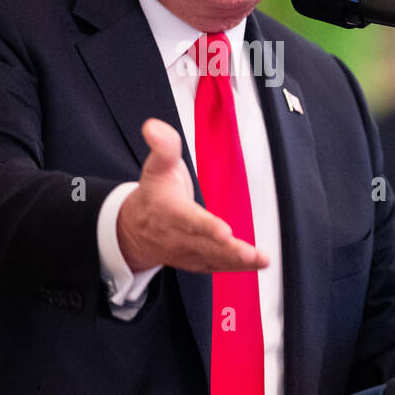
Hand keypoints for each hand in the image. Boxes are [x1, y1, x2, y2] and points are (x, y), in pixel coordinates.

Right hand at [117, 118, 268, 274]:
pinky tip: (257, 264)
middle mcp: (178, 236)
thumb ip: (162, 146)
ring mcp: (187, 252)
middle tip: (251, 253)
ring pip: (213, 259)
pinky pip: (216, 266)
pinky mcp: (195, 261)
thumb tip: (154, 126)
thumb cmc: (153, 194)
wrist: (134, 229)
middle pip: (205, 245)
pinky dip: (236, 268)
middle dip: (228, 250)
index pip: (189, 220)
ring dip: (237, 262)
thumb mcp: (156, 166)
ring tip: (261, 260)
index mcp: (169, 211)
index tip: (224, 231)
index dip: (207, 227)